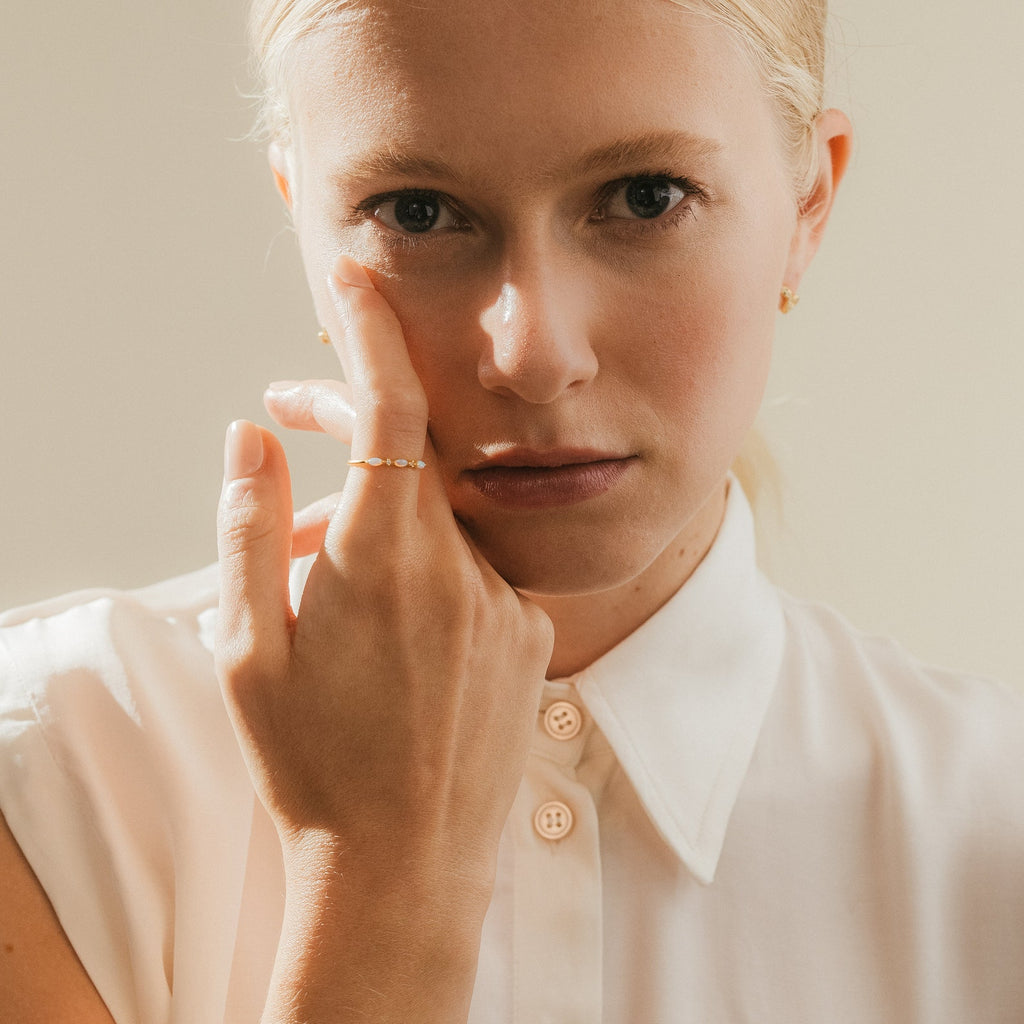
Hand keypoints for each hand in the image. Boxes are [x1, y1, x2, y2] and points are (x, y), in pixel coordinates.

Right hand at [215, 255, 553, 1021]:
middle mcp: (461, 568)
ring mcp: (504, 602)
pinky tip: (387, 623)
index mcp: (388, 559)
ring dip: (381, 521)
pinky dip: (426, 570)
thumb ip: (251, 527)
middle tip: (284, 425)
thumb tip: (252, 437)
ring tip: (320, 571)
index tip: (355, 274)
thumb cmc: (313, 764)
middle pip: (409, 459)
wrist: (403, 866)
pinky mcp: (529, 635)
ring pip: (436, 522)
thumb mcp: (249, 649)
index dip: (373, 331)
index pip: (390, 410)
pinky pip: (472, 571)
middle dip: (346, 432)